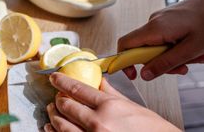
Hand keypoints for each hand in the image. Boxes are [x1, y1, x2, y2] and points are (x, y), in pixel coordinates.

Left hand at [44, 72, 179, 131]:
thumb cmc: (152, 131)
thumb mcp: (132, 107)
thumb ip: (112, 94)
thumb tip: (99, 83)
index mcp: (110, 106)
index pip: (78, 88)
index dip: (62, 81)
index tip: (54, 77)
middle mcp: (98, 123)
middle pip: (66, 106)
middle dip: (58, 100)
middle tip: (56, 98)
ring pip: (61, 124)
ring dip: (53, 116)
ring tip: (52, 112)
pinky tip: (51, 128)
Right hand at [118, 0, 203, 79]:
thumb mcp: (189, 50)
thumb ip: (165, 63)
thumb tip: (144, 75)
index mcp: (154, 29)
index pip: (125, 45)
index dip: (124, 62)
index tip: (133, 75)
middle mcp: (153, 22)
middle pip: (143, 49)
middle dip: (160, 62)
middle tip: (181, 68)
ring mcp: (159, 20)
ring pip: (156, 46)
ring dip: (173, 56)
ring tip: (196, 57)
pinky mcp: (167, 19)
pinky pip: (164, 38)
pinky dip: (176, 47)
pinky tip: (194, 49)